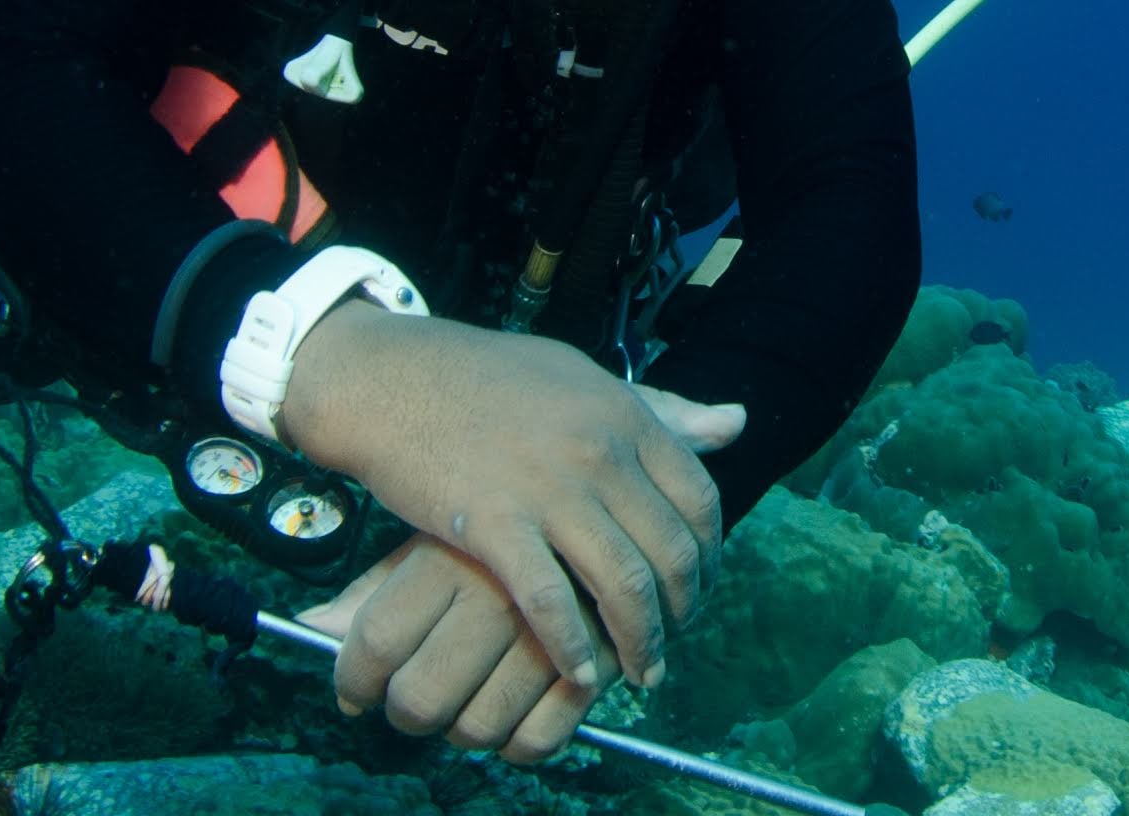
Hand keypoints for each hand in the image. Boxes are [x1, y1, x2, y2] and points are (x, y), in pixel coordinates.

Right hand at [272, 301, 748, 688]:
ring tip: (641, 672)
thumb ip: (659, 409)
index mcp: (625, 416)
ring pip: (623, 585)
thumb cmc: (484, 377)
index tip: (697, 587)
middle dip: (682, 610)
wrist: (391, 378)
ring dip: (641, 642)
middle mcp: (599, 453)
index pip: (699, 499)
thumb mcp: (583, 378)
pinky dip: (574, 647)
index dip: (708, 555)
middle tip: (673, 640)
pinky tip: (581, 673)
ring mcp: (548, 490)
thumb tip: (736, 423)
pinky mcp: (494, 526)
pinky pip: (551, 603)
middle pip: (670, 552)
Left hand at [296, 534, 594, 762]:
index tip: (353, 691)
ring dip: (461, 731)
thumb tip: (312, 625)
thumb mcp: (435, 539)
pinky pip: (537, 741)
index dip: (352, 679)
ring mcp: (549, 635)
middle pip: (419, 697)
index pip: (376, 639)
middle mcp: (496, 596)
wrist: (612, 499)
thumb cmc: (506, 530)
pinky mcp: (598, 666)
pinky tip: (513, 718)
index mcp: (450, 557)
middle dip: (404, 714)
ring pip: (475, 728)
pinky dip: (517, 744)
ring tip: (467, 706)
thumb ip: (373, 588)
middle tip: (410, 703)